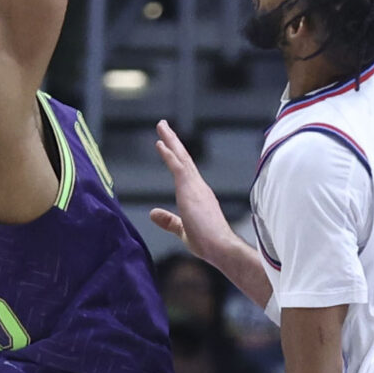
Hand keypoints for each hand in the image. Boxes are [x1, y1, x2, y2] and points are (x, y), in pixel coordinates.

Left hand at [149, 118, 238, 258]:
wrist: (221, 247)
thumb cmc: (206, 243)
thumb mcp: (182, 230)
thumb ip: (168, 221)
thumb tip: (152, 213)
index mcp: (198, 195)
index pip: (185, 171)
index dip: (176, 156)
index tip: (167, 143)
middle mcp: (199, 187)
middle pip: (184, 158)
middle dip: (173, 140)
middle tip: (163, 125)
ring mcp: (196, 186)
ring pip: (181, 157)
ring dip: (170, 140)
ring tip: (161, 125)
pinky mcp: (190, 190)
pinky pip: (178, 167)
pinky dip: (168, 154)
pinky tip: (160, 144)